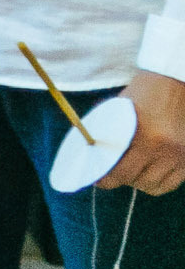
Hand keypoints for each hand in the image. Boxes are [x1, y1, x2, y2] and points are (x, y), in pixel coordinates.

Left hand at [102, 71, 184, 194]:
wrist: (176, 82)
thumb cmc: (143, 94)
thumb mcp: (120, 110)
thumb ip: (108, 133)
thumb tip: (92, 155)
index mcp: (146, 136)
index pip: (121, 171)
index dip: (106, 180)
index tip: (98, 180)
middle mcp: (166, 149)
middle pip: (136, 181)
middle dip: (120, 180)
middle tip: (112, 175)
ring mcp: (181, 156)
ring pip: (154, 186)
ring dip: (139, 182)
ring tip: (131, 172)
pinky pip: (171, 184)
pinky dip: (157, 183)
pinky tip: (148, 173)